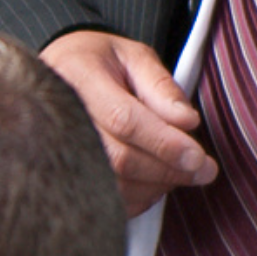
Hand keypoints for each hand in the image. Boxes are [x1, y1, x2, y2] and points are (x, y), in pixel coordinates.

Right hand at [40, 29, 212, 215]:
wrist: (57, 75)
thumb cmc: (99, 63)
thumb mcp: (133, 56)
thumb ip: (160, 85)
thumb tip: (186, 122)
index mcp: (78, 78)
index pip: (123, 120)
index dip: (164, 142)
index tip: (198, 156)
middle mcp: (56, 117)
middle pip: (118, 159)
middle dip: (168, 169)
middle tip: (203, 170)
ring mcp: (53, 150)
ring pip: (112, 185)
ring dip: (155, 185)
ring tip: (177, 170)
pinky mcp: (60, 176)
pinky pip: (102, 199)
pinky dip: (136, 198)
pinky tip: (151, 181)